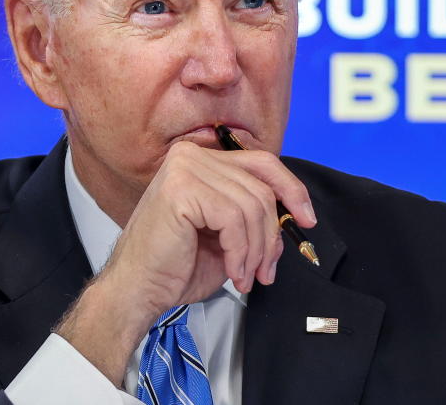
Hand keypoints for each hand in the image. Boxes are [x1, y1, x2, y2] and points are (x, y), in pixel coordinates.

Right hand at [55, 141, 316, 384]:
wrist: (137, 290)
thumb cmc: (177, 265)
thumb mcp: (228, 232)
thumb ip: (254, 212)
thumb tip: (296, 212)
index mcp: (202, 158)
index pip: (263, 162)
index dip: (292, 189)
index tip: (307, 219)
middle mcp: (191, 154)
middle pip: (261, 187)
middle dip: (271, 234)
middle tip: (266, 269)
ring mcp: (185, 168)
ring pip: (252, 206)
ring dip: (256, 250)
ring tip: (246, 276)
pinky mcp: (182, 188)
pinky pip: (234, 219)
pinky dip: (241, 251)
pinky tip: (233, 272)